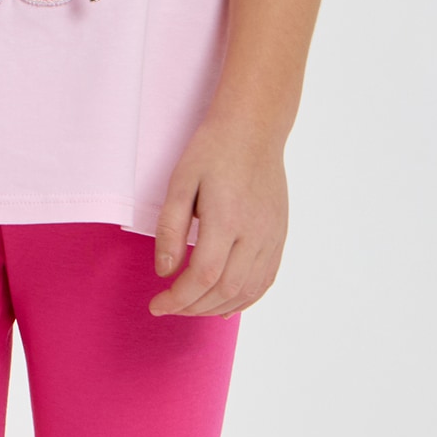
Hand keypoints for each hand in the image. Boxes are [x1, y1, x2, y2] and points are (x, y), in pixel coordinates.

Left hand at [149, 119, 287, 316]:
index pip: (202, 276)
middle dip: (193, 307)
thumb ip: (170, 227)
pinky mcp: (280, 235)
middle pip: (225, 289)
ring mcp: (271, 237)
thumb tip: (165, 271)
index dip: (177, 298)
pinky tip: (226, 303)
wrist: (254, 129)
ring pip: (247, 290)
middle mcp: (254, 233)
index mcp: (226, 218)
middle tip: (170, 305)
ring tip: (192, 306)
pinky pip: (266, 279)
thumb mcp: (181, 180)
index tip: (156, 304)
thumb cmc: (213, 149)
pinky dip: (245, 299)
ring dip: (217, 307)